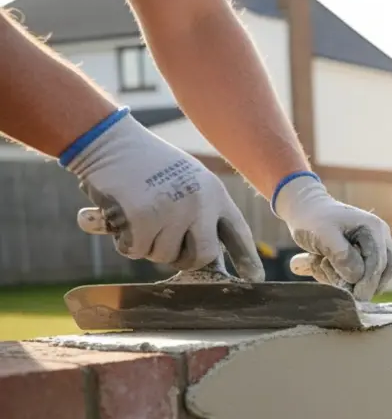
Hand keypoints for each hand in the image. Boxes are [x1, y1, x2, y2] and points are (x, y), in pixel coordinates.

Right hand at [65, 110, 264, 280]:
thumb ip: (200, 211)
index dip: (247, 258)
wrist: (108, 140)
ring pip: (164, 256)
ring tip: (139, 215)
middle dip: (185, 259)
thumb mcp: (187, 179)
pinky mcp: (143, 219)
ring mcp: (173, 212)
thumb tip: (209, 256)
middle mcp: (199, 203)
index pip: (238, 232)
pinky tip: (121, 216)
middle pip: (203, 256)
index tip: (255, 278)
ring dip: (148, 245)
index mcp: (214, 193)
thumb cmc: (145, 162)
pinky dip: (125, 241)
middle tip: (168, 245)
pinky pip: (136, 251)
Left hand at [273, 174, 391, 300]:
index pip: (380, 262)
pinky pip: (368, 276)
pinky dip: (349, 280)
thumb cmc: (312, 220)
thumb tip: (357, 277)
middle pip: (391, 270)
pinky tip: (328, 270)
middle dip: (370, 285)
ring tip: (327, 270)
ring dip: (357, 283)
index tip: (355, 296)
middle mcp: (380, 237)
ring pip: (382, 276)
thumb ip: (342, 256)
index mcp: (373, 228)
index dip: (368, 282)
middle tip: (351, 295)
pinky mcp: (367, 255)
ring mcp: (376, 246)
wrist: (305, 209)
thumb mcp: (323, 235)